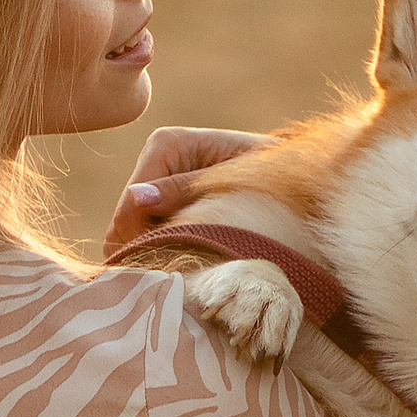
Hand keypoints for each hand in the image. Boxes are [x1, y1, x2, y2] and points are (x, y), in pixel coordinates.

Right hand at [103, 127, 264, 260]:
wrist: (291, 172)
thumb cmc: (268, 171)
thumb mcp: (231, 181)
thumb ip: (183, 190)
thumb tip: (137, 199)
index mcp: (166, 144)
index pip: (130, 205)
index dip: (142, 240)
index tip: (171, 267)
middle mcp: (154, 157)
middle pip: (125, 221)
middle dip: (146, 247)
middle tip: (181, 272)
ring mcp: (158, 179)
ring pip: (133, 230)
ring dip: (155, 251)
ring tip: (188, 266)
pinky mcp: (166, 198)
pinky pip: (150, 231)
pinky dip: (163, 248)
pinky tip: (187, 259)